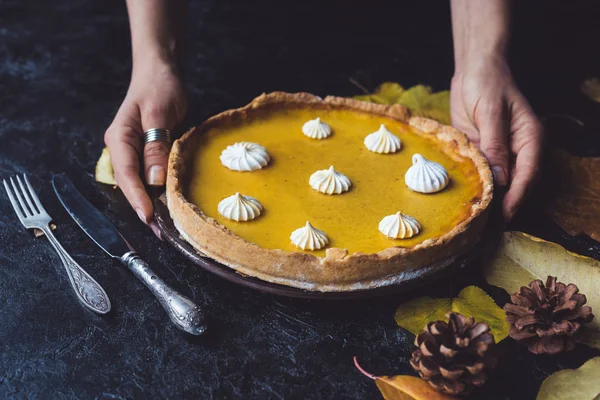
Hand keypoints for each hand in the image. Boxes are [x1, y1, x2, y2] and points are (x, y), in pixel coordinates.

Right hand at [104, 60, 186, 227]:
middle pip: (131, 184)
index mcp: (120, 138)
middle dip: (145, 208)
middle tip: (161, 232)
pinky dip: (160, 191)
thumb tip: (155, 180)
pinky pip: (151, 176)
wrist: (161, 73)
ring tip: (167, 226)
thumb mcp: (159, 113)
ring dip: (153, 203)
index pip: (126, 174)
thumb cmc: (159, 87)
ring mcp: (134, 153)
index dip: (137, 197)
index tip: (148, 216)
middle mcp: (123, 149)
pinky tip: (170, 205)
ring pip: (141, 183)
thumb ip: (156, 146)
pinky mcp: (147, 154)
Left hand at [451, 57, 543, 220]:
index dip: (516, 198)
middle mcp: (519, 151)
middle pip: (516, 185)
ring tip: (474, 224)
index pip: (527, 175)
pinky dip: (476, 189)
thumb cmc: (487, 84)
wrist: (474, 70)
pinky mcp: (483, 153)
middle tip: (485, 230)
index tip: (503, 217)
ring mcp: (501, 154)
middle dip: (503, 207)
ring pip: (499, 184)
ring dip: (489, 202)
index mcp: (530, 139)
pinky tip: (464, 203)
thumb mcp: (490, 112)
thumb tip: (501, 178)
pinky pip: (482, 175)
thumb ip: (495, 144)